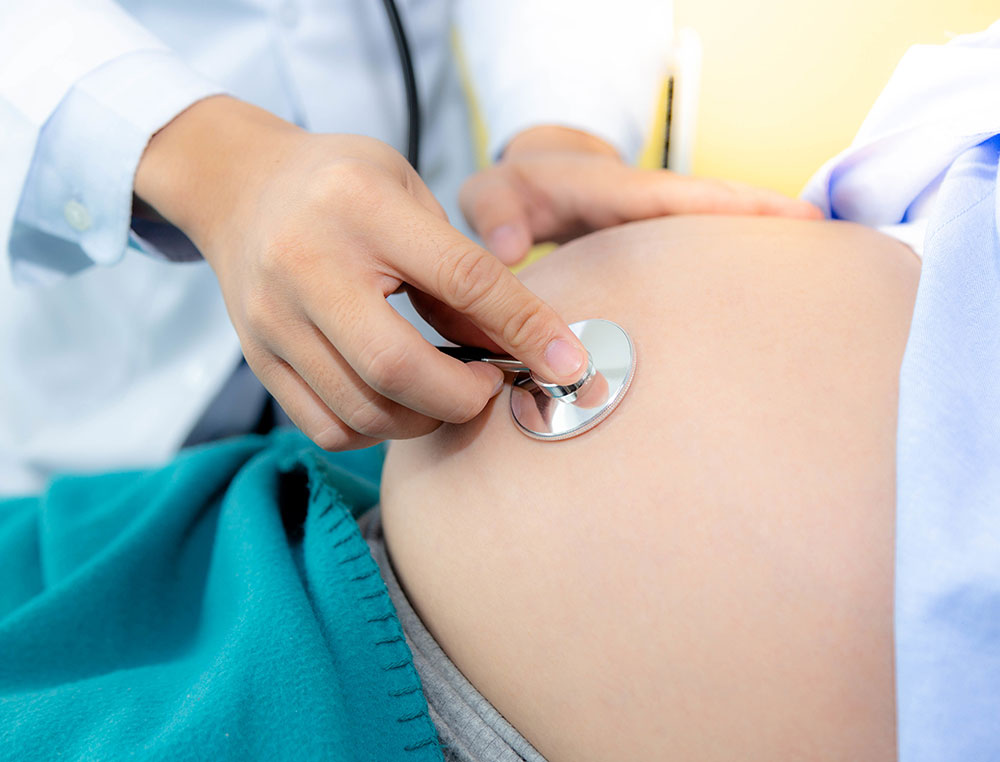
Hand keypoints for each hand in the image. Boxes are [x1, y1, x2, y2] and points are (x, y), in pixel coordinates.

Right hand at [134, 97, 588, 448]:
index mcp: (360, 207)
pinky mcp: (259, 360)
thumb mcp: (409, 195)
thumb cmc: (341, 186)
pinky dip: (379, 430)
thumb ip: (459, 270)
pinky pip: (329, 426)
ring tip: (448, 394)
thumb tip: (519, 345)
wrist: (238, 188)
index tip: (567, 361)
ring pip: (364, 410)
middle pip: (398, 368)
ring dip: (426, 419)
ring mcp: (274, 321)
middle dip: (465, 397)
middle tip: (490, 386)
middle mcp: (306, 266)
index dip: (525, 327)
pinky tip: (399, 403)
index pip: (462, 278)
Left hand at [461, 126, 822, 264]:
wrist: (530, 183)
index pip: (681, 196)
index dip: (733, 206)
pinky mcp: (658, 245)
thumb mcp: (492, 197)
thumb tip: (509, 252)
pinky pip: (702, 248)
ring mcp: (657, 224)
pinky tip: (771, 290)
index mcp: (615, 191)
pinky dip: (737, 262)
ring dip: (765, 242)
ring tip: (826, 264)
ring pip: (718, 229)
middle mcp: (647, 203)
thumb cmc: (515, 192)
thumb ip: (494, 217)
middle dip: (772, 218)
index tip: (791, 216)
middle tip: (834, 238)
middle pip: (719, 207)